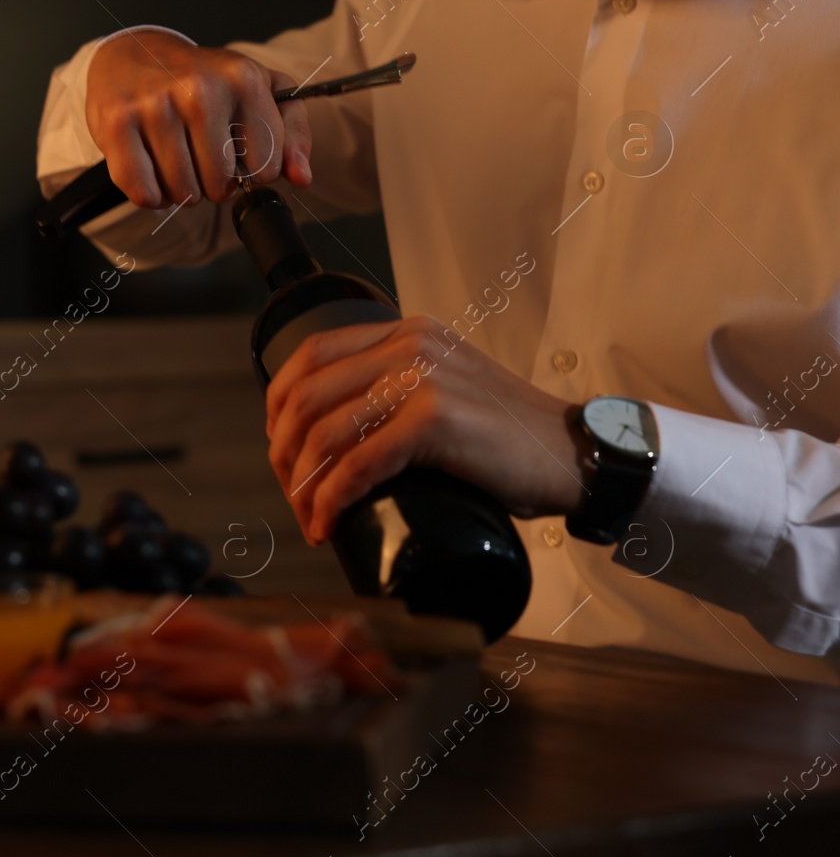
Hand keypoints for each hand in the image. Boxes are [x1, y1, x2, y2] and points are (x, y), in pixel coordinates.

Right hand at [84, 31, 312, 208]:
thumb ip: (291, 133)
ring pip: (183, 193)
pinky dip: (150, 195)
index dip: (250, 171)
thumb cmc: (201, 79)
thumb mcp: (259, 91)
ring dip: (180, 190)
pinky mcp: (117, 124)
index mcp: (242, 79)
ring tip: (175, 161)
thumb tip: (300, 176)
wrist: (133, 53)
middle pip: (220, 186)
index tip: (236, 153)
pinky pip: (144, 192)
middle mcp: (199, 89)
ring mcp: (155, 106)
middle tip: (200, 156)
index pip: (264, 167)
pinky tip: (152, 170)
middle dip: (212, 183)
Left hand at [264, 315, 586, 544]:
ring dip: (303, 486)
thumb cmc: (510, 439)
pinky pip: (358, 464)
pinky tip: (328, 523)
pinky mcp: (435, 420)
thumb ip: (399, 391)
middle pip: (307, 396)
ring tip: (308, 518)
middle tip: (292, 496)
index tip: (280, 446)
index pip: (313, 353)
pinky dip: (332, 500)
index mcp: (407, 333)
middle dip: (285, 455)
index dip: (279, 402)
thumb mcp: (446, 391)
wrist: (577, 455)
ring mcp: (422, 379)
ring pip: (325, 433)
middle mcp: (409, 345)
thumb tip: (335, 437)